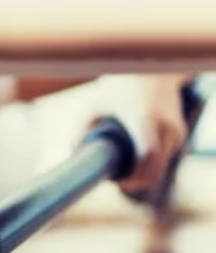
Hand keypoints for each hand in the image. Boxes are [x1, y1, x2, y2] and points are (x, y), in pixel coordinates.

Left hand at [93, 75, 190, 195]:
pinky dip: (151, 166)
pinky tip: (134, 159)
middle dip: (136, 182)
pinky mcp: (180, 134)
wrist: (152, 71)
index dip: (134, 176)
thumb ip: (82, 129)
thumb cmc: (120, 87)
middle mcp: (165, 126)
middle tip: (116, 180)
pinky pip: (164, 160)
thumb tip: (72, 153)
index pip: (146, 156)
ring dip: (143, 174)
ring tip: (123, 167)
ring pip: (160, 168)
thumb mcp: (96, 105)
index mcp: (144, 118)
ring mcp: (176, 131)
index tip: (118, 182)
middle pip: (156, 170)